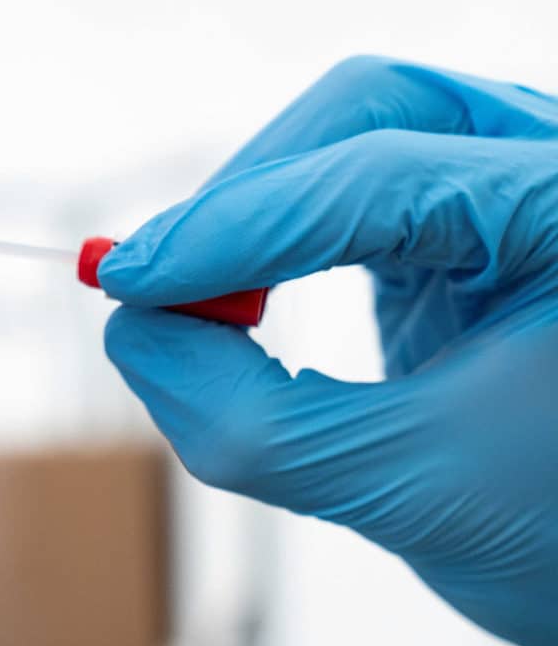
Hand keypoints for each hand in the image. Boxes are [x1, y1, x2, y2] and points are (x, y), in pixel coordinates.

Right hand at [99, 56, 557, 645]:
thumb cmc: (554, 531)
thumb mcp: (403, 485)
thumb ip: (250, 421)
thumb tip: (130, 331)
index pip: (380, 177)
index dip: (239, 227)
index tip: (130, 281)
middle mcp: (546, 167)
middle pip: (362, 114)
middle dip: (245, 198)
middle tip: (155, 285)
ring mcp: (504, 179)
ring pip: (346, 134)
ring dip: (253, 210)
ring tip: (202, 300)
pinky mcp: (460, 212)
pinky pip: (344, 187)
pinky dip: (276, 234)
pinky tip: (246, 292)